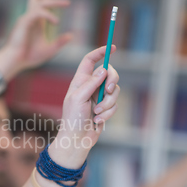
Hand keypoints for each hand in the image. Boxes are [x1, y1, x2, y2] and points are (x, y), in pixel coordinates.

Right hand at [0, 0, 71, 79]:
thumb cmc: (28, 57)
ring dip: (54, 1)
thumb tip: (71, 35)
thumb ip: (59, 43)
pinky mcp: (24, 22)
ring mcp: (26, 19)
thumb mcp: (49, 50)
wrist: (15, 61)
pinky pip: (38, 13)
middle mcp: (31, 18)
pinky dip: (48, 15)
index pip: (41, 5)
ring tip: (67, 3)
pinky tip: (56, 22)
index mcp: (36, 23)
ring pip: (40, 3)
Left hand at [48, 46, 119, 167]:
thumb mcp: (78, 98)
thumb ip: (91, 84)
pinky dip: (107, 113)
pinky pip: (114, 104)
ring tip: (96, 113)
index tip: (112, 47)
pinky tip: (97, 121)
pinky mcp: (106, 107)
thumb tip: (103, 69)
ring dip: (107, 103)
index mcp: (80, 80)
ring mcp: (99, 97)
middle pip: (109, 73)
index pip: (90, 60)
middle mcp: (90, 86)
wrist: (76, 139)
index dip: (100, 52)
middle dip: (112, 81)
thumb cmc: (72, 119)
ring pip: (114, 91)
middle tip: (107, 91)